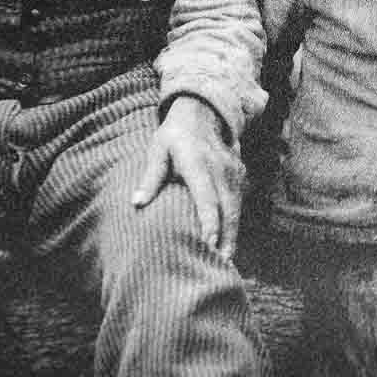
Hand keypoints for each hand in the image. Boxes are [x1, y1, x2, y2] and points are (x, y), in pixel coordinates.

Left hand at [132, 95, 243, 258]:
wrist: (203, 112)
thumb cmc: (174, 136)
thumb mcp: (157, 150)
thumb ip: (150, 177)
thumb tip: (136, 203)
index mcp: (198, 165)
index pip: (207, 198)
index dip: (209, 222)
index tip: (208, 245)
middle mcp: (220, 170)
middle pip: (227, 210)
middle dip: (225, 238)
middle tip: (220, 264)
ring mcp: (234, 174)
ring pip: (236, 210)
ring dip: (232, 236)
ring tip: (225, 262)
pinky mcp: (240, 177)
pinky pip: (238, 205)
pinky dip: (234, 225)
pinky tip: (227, 243)